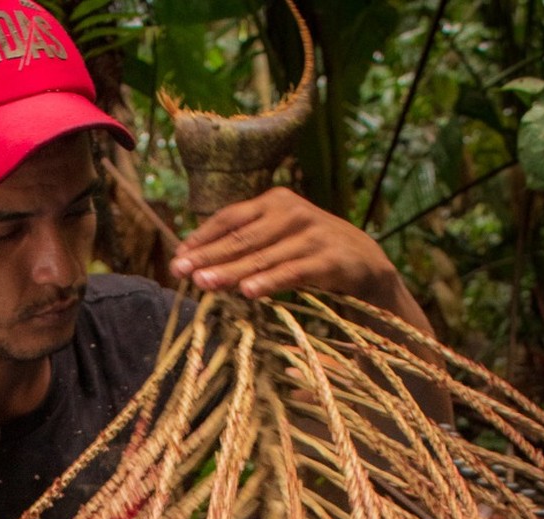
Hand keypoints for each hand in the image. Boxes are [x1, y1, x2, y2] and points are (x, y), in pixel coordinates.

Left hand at [170, 187, 402, 306]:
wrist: (365, 263)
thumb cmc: (311, 253)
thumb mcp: (279, 241)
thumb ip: (247, 245)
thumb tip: (200, 263)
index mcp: (275, 201)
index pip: (230, 218)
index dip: (202, 238)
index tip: (178, 257)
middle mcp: (292, 211)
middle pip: (241, 237)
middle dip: (208, 256)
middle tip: (181, 272)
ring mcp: (312, 233)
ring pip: (263, 256)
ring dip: (231, 271)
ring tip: (204, 284)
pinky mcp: (329, 258)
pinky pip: (293, 272)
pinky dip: (270, 282)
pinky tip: (248, 292)